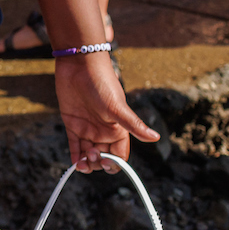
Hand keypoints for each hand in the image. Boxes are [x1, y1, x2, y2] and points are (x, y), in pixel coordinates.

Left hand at [55, 51, 156, 171]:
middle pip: (103, 157)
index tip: (106, 162)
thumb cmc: (101, 83)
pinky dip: (75, 157)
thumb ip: (133, 124)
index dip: (114, 163)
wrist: (79, 65)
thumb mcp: (116, 106)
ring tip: (81, 163)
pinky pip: (74, 146)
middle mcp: (104, 131)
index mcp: (118, 129)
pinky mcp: (73, 124)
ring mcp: (88, 128)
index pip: (119, 155)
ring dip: (86, 164)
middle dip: (98, 163)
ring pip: (88, 154)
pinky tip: (74, 163)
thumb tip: (155, 137)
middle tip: (91, 155)